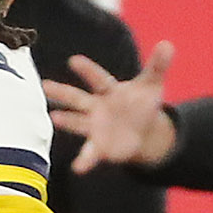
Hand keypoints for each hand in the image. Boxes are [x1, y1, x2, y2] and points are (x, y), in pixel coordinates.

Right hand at [46, 41, 177, 173]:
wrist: (143, 131)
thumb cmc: (141, 104)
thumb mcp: (152, 85)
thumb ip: (157, 65)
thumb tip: (167, 44)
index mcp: (109, 91)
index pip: (98, 79)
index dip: (87, 70)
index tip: (73, 60)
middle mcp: (96, 107)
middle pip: (77, 98)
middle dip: (62, 92)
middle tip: (44, 85)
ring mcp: (95, 127)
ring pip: (76, 122)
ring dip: (66, 120)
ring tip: (53, 117)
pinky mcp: (99, 146)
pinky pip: (90, 153)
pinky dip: (84, 160)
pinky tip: (78, 168)